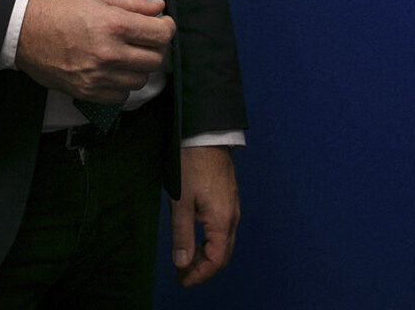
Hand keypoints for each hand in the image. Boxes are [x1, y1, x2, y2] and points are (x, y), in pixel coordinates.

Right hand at [15, 0, 174, 103]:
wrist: (22, 31)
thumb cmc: (56, 8)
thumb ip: (131, 2)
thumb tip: (158, 7)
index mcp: (114, 24)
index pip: (160, 34)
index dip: (167, 27)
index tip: (162, 24)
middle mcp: (110, 53)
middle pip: (155, 59)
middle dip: (154, 46)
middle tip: (143, 37)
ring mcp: (99, 76)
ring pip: (141, 80)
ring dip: (139, 66)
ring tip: (126, 53)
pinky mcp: (88, 92)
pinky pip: (121, 95)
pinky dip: (122, 84)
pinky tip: (112, 69)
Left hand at [169, 146, 239, 286]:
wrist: (205, 134)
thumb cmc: (192, 163)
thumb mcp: (181, 200)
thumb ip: (182, 234)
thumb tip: (182, 263)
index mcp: (223, 221)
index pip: (215, 261)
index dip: (199, 275)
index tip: (181, 280)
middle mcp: (233, 217)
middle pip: (222, 255)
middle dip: (203, 269)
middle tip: (182, 275)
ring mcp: (233, 207)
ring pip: (223, 242)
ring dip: (206, 255)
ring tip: (186, 258)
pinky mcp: (229, 199)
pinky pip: (223, 229)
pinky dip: (210, 241)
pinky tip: (196, 237)